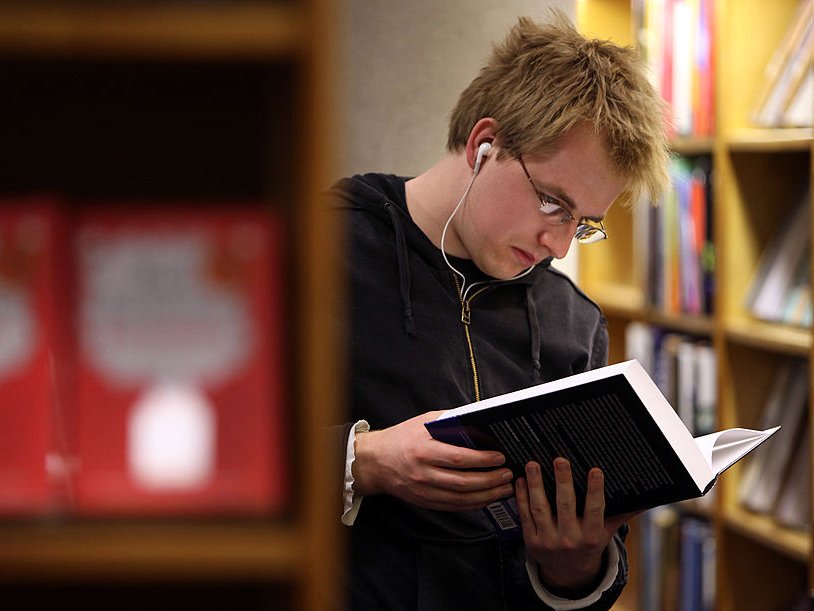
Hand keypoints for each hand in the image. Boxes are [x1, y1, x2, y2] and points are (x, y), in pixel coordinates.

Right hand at [352, 411, 514, 510]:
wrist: (376, 461)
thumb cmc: (403, 437)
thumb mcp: (424, 422)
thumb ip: (450, 422)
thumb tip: (478, 422)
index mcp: (424, 450)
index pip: (459, 458)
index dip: (482, 460)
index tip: (499, 457)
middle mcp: (424, 473)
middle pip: (463, 482)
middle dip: (490, 480)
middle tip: (508, 475)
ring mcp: (424, 491)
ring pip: (461, 499)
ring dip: (487, 495)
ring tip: (504, 488)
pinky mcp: (425, 502)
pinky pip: (454, 507)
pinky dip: (473, 504)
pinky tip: (487, 498)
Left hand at [515, 458, 637, 591]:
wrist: (568, 573)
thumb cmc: (589, 544)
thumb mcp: (606, 532)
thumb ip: (622, 514)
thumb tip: (647, 497)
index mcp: (591, 537)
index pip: (595, 511)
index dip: (595, 491)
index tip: (595, 470)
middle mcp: (570, 539)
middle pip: (565, 507)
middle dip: (562, 482)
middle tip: (560, 460)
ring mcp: (548, 540)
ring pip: (541, 509)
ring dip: (536, 486)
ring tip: (533, 465)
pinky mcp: (531, 540)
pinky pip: (525, 516)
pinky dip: (522, 497)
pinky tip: (521, 480)